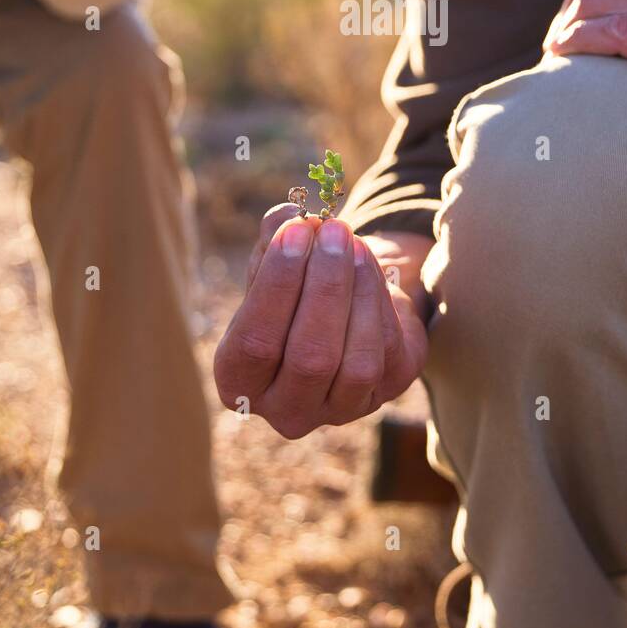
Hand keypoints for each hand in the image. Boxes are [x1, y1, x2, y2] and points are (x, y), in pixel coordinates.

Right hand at [214, 205, 428, 439]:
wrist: (343, 308)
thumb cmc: (294, 288)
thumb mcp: (274, 264)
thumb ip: (273, 241)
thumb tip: (289, 217)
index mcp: (240, 381)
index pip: (254, 344)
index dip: (277, 285)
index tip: (296, 231)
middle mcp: (287, 410)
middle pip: (310, 357)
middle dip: (325, 286)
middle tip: (333, 230)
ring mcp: (339, 409)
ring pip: (355, 362)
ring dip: (356, 290)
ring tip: (352, 240)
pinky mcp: (384, 394)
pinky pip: (386, 351)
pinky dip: (377, 299)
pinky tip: (367, 261)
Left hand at [543, 0, 626, 177]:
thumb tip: (621, 53)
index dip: (571, 22)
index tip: (560, 59)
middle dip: (559, 31)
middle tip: (551, 74)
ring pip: (595, 8)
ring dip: (562, 42)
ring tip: (555, 78)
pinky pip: (617, 35)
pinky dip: (581, 47)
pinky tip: (567, 68)